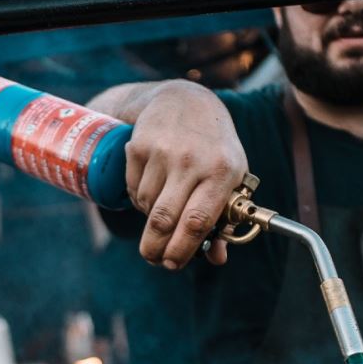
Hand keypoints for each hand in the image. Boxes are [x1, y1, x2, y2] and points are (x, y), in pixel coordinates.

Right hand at [125, 82, 246, 268]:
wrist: (185, 100)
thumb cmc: (213, 146)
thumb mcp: (230, 177)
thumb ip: (223, 218)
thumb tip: (216, 258)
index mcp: (221, 172)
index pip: (197, 220)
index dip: (182, 249)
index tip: (172, 264)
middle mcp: (191, 161)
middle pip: (164, 219)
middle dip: (155, 247)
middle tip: (153, 258)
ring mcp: (163, 152)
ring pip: (146, 205)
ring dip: (150, 216)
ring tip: (162, 205)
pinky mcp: (139, 146)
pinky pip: (132, 188)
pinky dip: (138, 197)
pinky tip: (151, 186)